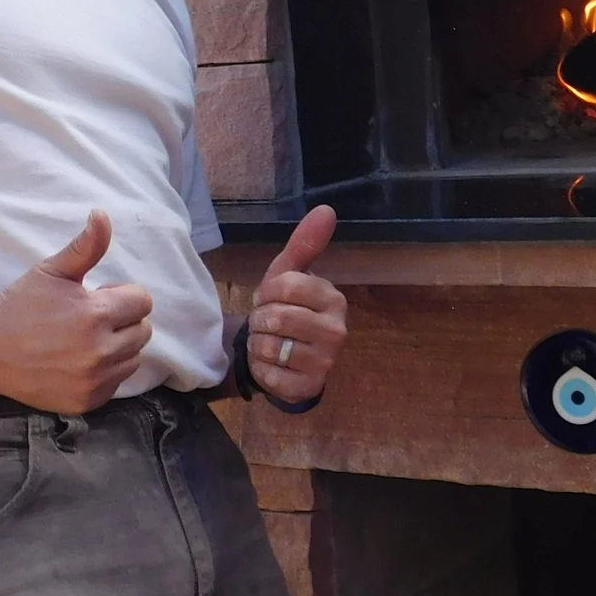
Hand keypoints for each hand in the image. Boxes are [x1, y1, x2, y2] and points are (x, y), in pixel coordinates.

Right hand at [0, 211, 155, 413]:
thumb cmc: (20, 303)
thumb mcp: (52, 270)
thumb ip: (86, 246)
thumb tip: (103, 215)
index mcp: (97, 313)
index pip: (142, 301)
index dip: (121, 295)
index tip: (97, 297)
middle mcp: (100, 350)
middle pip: (142, 331)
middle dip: (122, 321)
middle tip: (89, 319)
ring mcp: (94, 380)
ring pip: (133, 359)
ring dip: (118, 348)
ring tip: (84, 340)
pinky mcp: (87, 401)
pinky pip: (116, 383)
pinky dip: (104, 373)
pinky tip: (77, 362)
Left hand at [246, 206, 344, 403]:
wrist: (280, 355)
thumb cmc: (284, 308)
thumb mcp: (289, 274)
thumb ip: (305, 243)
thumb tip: (327, 208)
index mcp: (334, 299)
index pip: (285, 285)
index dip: (265, 292)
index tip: (269, 298)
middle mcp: (337, 331)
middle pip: (276, 316)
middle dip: (260, 320)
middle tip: (268, 324)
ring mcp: (325, 362)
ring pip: (269, 346)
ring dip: (257, 345)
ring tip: (269, 343)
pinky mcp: (308, 387)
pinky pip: (268, 374)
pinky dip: (260, 369)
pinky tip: (271, 365)